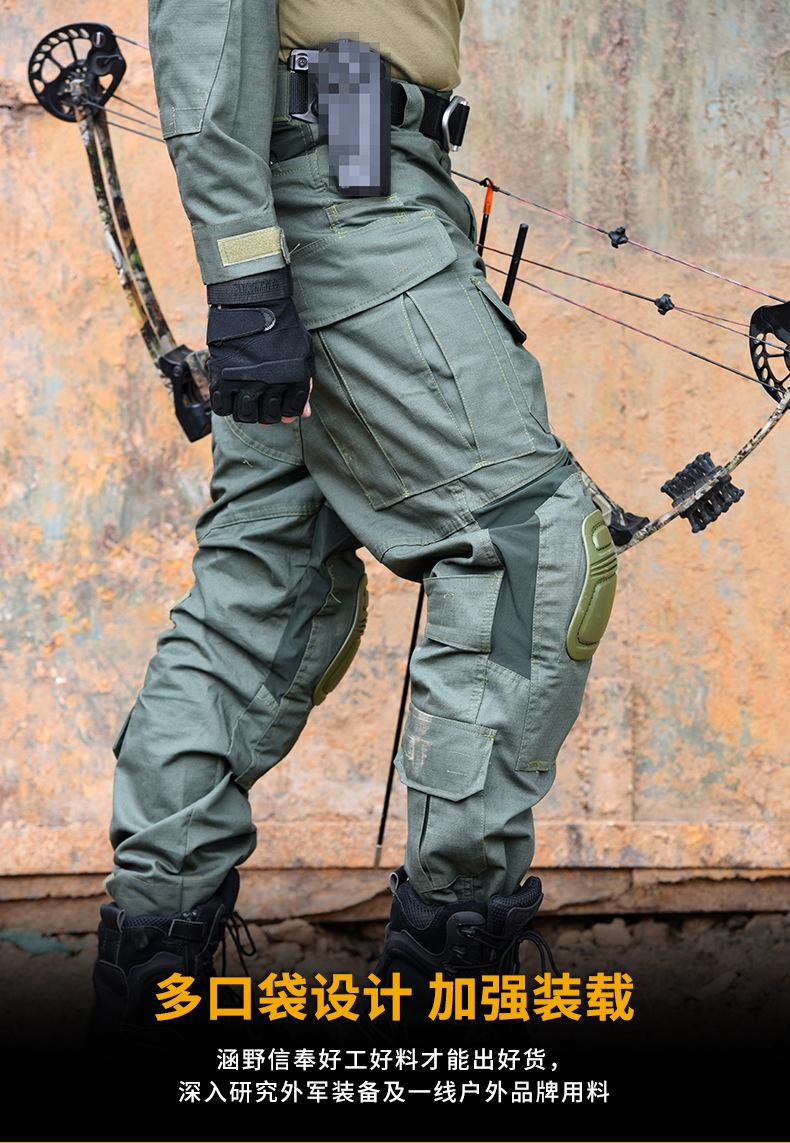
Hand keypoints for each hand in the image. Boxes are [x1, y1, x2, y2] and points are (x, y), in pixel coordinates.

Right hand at [206, 267, 313, 424]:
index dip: (285, 411)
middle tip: (260, 400)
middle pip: (267, 417)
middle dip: (265, 413)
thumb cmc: (282, 324)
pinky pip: (221, 407)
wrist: (253, 300)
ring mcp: (246, 381)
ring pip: (244, 415)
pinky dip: (224, 405)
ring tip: (244, 397)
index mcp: (295, 379)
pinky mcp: (222, 376)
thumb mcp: (303, 352)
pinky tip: (228, 393)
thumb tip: (303, 414)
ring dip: (245, 410)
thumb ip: (306, 384)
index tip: (278, 403)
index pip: (291, 412)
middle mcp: (271, 384)